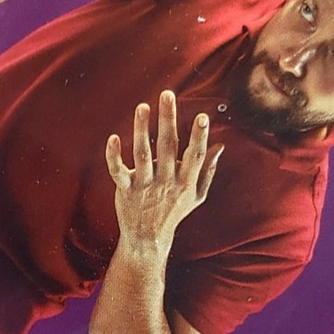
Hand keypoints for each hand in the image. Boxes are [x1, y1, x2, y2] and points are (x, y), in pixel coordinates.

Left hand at [105, 90, 223, 249]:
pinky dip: (114, 155)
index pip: (195, 156)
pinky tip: (113, 137)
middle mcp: (166, 182)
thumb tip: (220, 145)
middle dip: (168, 120)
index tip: (203, 116)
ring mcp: (145, 186)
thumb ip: (208, 170)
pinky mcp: (125, 189)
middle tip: (168, 94)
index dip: (199, 136)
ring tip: (142, 107)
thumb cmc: (174, 212)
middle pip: (168, 147)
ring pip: (142, 154)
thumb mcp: (197, 195)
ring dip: (142, 129)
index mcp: (186, 182)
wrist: (148, 238)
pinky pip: (118, 170)